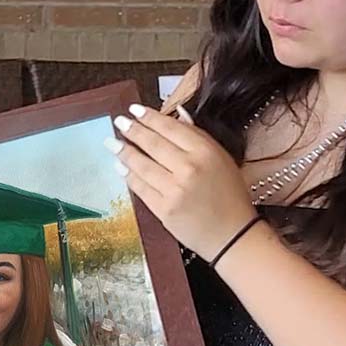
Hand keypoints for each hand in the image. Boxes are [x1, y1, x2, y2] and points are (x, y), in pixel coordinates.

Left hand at [106, 103, 256, 260]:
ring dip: (124, 152)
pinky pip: (141, 188)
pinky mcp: (164, 210)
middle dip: (132, 131)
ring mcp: (174, 190)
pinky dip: (128, 176)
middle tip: (118, 122)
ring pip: (142, 165)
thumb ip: (198, 136)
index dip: (149, 117)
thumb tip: (177, 113)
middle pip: (153, 144)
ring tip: (111, 143)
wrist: (233, 235)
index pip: (170, 128)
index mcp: (206, 152)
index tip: (134, 109)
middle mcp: (189, 168)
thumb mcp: (222, 158)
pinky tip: (120, 167)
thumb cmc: (230, 196)